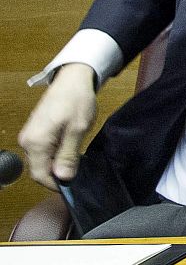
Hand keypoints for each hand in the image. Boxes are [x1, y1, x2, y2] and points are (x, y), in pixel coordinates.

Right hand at [18, 64, 97, 188]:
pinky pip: (43, 151)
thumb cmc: (76, 100)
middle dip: (58, 173)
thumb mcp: (78, 129)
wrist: (72, 79)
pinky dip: (55, 154)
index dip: (56, 183)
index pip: (39, 175)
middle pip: (39, 169)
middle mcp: (27, 141)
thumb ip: (68, 155)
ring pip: (41, 160)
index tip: (74, 185)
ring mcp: (29, 136)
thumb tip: (63, 177)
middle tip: (79, 171)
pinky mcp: (35, 132)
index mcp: (35, 142)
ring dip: (57, 163)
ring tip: (77, 158)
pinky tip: (70, 149)